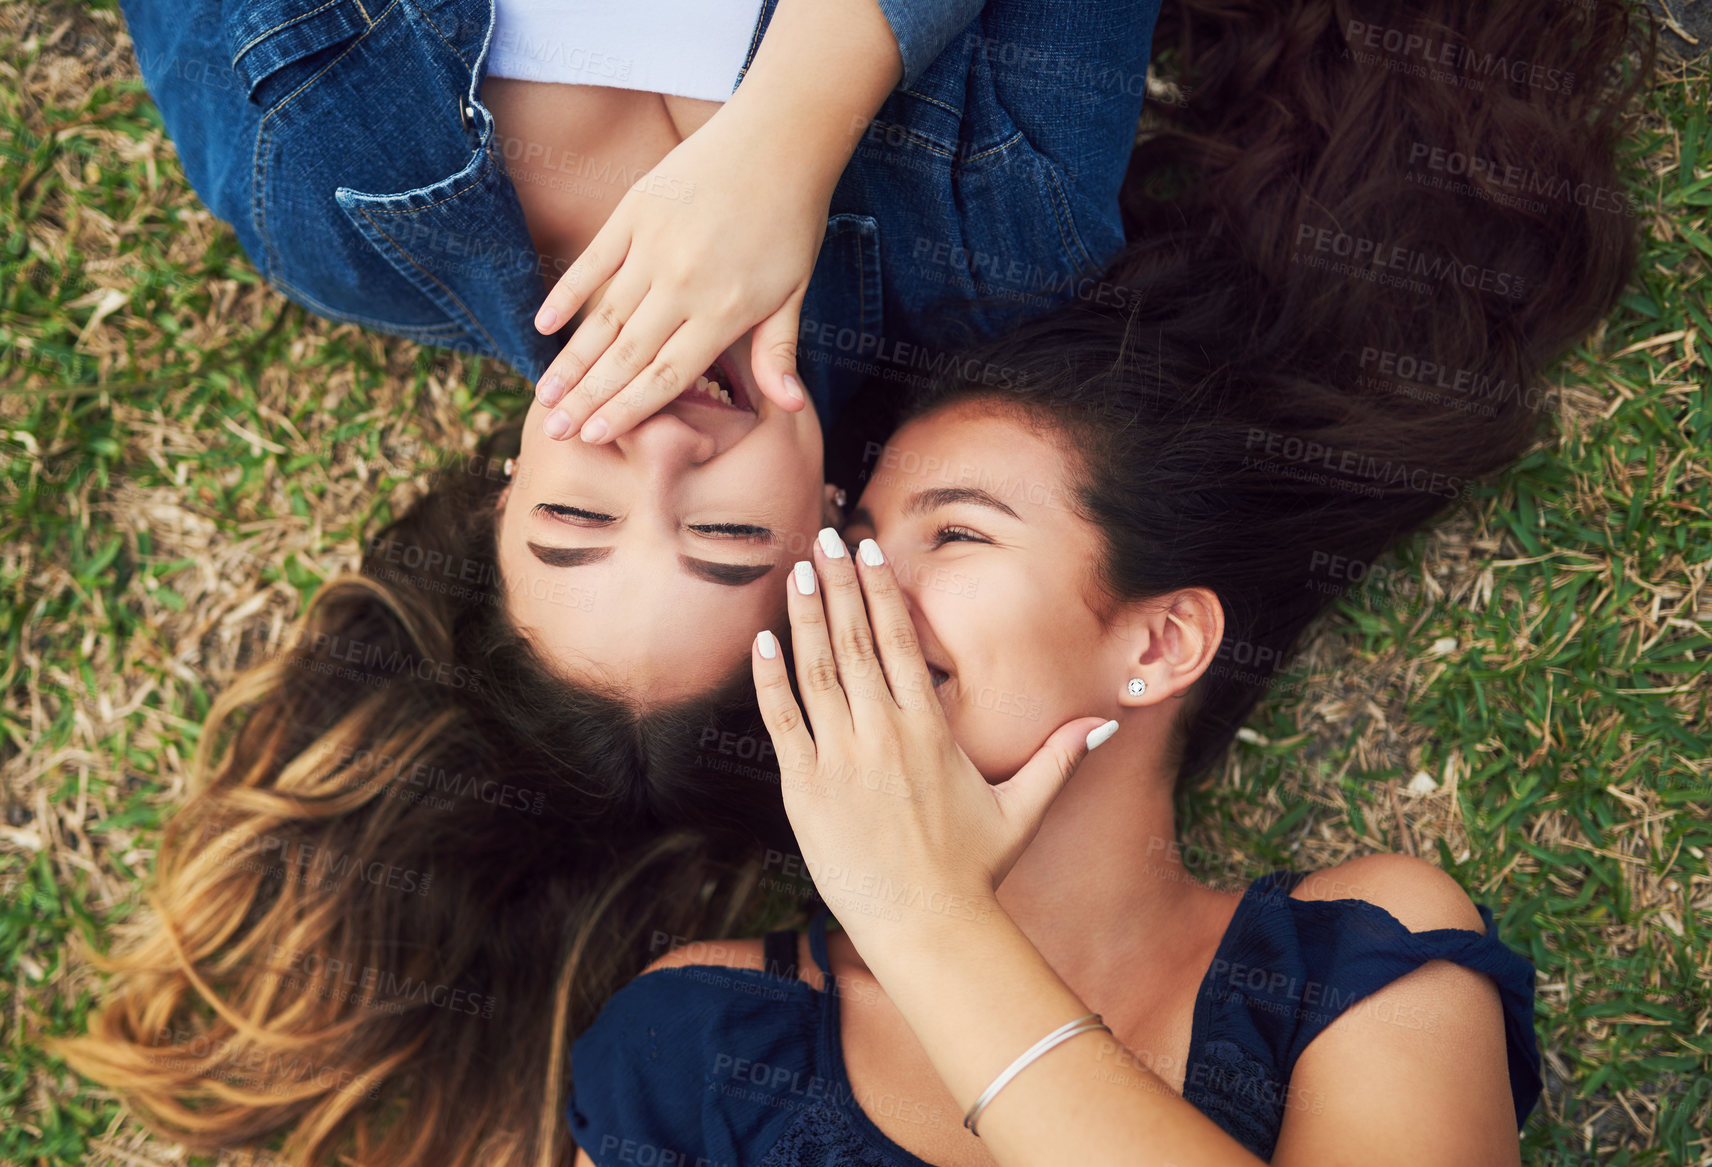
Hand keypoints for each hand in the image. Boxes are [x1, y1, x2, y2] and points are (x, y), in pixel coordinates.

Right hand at [530, 106, 821, 442]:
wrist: (778, 140)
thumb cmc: (791, 221)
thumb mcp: (794, 293)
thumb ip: (779, 352)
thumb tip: (791, 408)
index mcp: (723, 314)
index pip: (666, 377)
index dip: (627, 411)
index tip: (595, 438)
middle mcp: (683, 287)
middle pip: (626, 356)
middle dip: (588, 400)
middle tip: (555, 432)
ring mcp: (653, 248)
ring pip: (604, 317)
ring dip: (571, 361)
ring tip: (544, 396)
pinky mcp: (635, 213)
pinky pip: (592, 262)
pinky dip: (566, 294)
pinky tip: (543, 326)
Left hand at [751, 530, 1115, 950]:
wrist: (926, 926)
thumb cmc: (973, 870)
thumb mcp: (1023, 808)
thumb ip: (1060, 757)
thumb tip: (1105, 722)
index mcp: (930, 730)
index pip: (901, 641)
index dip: (881, 591)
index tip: (868, 551)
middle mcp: (884, 733)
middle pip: (856, 641)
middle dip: (839, 585)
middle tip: (825, 538)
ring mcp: (841, 758)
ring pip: (818, 670)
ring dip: (805, 616)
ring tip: (798, 569)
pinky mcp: (806, 788)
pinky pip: (782, 721)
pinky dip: (770, 678)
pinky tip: (763, 640)